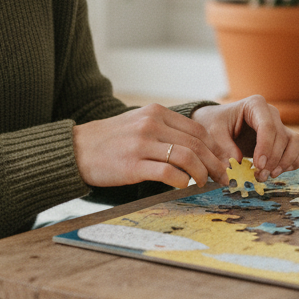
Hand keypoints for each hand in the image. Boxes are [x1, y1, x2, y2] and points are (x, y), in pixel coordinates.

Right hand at [73, 104, 228, 189]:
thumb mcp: (138, 123)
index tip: (220, 162)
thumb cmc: (110, 140)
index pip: (197, 129)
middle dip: (214, 163)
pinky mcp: (132, 164)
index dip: (214, 148)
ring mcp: (141, 144)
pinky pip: (168, 173)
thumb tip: (195, 149)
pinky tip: (184, 185)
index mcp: (155, 112)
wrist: (77, 149)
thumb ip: (164, 130)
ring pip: (186, 157)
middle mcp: (151, 124)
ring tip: (205, 183)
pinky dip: (182, 180)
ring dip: (202, 173)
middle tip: (221, 178)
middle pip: (196, 144)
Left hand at [191, 96, 298, 181]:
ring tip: (268, 176)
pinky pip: (298, 150)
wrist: (219, 124)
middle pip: (282, 137)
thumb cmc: (216, 123)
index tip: (258, 165)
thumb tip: (235, 168)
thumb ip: (224, 148)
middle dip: (272, 160)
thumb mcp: (213, 132)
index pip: (267, 126)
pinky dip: (292, 163)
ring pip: (296, 142)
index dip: (265, 147)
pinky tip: (277, 172)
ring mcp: (280, 125)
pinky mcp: (284, 139)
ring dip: (285, 162)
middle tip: (259, 176)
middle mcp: (271, 113)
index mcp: (255, 105)